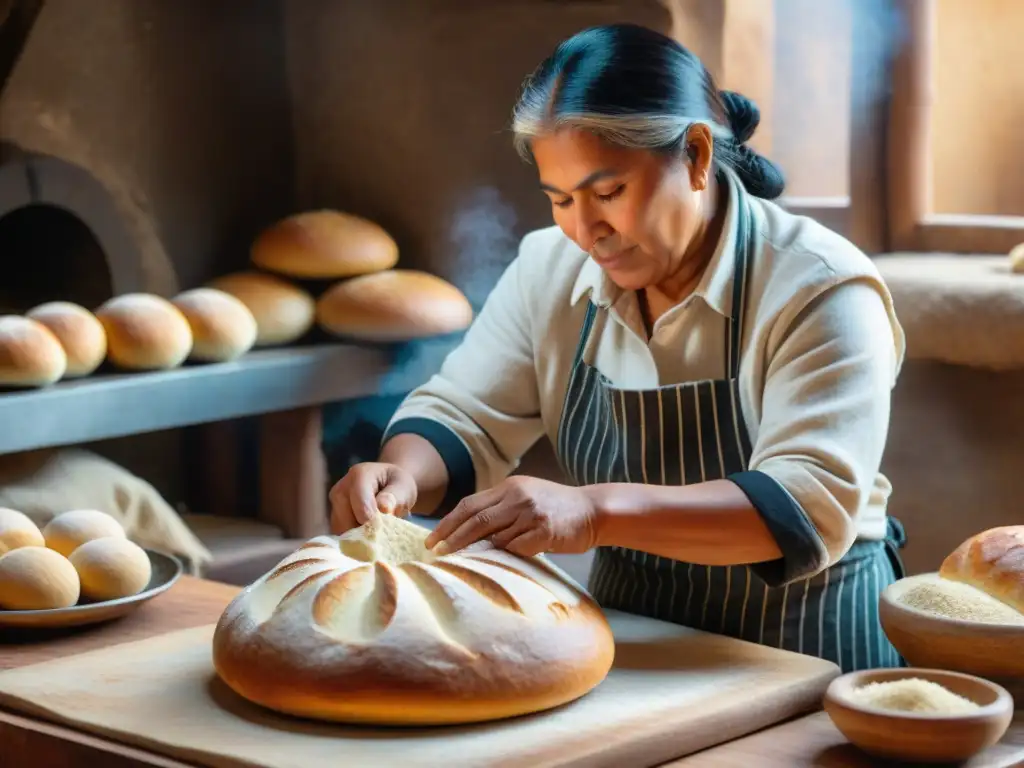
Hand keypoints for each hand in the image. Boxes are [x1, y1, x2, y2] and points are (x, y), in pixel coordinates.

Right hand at [329, 462, 416, 533]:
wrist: (388, 484)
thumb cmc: (398, 485)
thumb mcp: (404, 487)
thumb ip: (395, 497)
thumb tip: (383, 508)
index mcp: (359, 475)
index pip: (361, 503)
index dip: (371, 520)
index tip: (383, 529)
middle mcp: (341, 488)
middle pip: (346, 518)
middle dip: (363, 531)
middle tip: (381, 534)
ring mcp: (335, 503)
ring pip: (341, 529)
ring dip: (358, 536)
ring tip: (376, 533)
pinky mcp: (334, 517)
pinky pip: (340, 533)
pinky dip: (354, 538)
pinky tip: (368, 535)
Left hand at [424, 476, 599, 556]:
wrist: (593, 511)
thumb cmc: (556, 508)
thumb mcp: (526, 497)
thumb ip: (501, 508)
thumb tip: (467, 531)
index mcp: (509, 487)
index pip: (469, 505)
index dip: (448, 523)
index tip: (432, 540)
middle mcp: (518, 497)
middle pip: (475, 520)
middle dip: (452, 539)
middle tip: (436, 554)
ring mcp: (531, 514)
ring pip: (493, 537)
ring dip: (474, 552)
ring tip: (458, 565)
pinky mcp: (544, 532)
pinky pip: (515, 549)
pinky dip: (502, 558)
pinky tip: (494, 567)